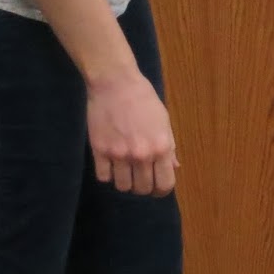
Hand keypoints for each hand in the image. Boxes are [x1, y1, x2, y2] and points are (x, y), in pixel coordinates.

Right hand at [86, 67, 178, 195]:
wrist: (116, 84)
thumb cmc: (144, 99)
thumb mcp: (163, 121)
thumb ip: (169, 147)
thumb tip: (174, 168)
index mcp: (161, 147)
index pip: (164, 184)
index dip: (162, 190)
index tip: (157, 187)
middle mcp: (141, 155)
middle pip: (142, 189)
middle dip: (143, 187)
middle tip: (141, 177)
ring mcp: (119, 154)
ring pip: (122, 187)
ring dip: (125, 182)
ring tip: (125, 170)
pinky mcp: (99, 151)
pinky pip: (103, 177)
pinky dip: (108, 174)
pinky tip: (111, 164)